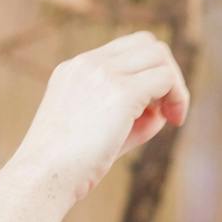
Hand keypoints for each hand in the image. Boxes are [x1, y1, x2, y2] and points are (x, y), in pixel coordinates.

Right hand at [11, 32, 189, 205]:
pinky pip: (166, 78)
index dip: (146, 73)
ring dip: (174, 84)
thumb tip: (163, 109)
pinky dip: (178, 97)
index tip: (151, 108)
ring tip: (171, 117)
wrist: (42, 177)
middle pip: (147, 44)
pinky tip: (173, 121)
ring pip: (160, 56)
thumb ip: (129, 114)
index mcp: (74, 69)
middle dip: (166, 72)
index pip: (124, 50)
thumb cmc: (67, 166)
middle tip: (168, 111)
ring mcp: (103, 74)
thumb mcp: (95, 130)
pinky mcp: (121, 92)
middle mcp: (87, 63)